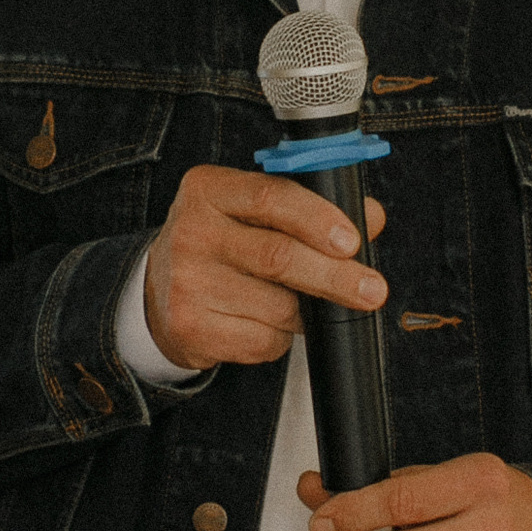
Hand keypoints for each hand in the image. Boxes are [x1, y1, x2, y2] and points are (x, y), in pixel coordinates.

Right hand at [141, 169, 384, 372]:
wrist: (159, 292)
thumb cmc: (222, 244)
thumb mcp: (255, 213)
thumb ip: (311, 209)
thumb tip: (371, 217)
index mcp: (209, 189)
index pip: (271, 197)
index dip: (318, 219)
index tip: (353, 241)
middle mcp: (191, 231)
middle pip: (279, 256)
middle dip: (335, 277)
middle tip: (372, 290)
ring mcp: (187, 282)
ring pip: (278, 306)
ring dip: (305, 312)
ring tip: (298, 303)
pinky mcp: (190, 327)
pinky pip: (262, 340)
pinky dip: (281, 338)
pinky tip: (265, 323)